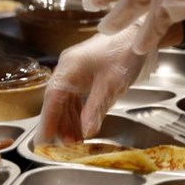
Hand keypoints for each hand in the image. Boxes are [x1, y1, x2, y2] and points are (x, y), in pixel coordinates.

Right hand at [38, 24, 157, 142]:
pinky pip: (77, 99)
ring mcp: (77, 74)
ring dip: (70, 123)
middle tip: (64, 149)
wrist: (140, 35)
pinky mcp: (88, 77)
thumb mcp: (111, 84)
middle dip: (60, 126)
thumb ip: (96, 108)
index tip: (44, 142)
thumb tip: (85, 131)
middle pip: (57, 104)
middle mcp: (68, 71)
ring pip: (67, 103)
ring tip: (75, 143)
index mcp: (68, 69)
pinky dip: (79, 115)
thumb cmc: (125, 52)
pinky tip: (83, 128)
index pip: (51, 100)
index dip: (47, 122)